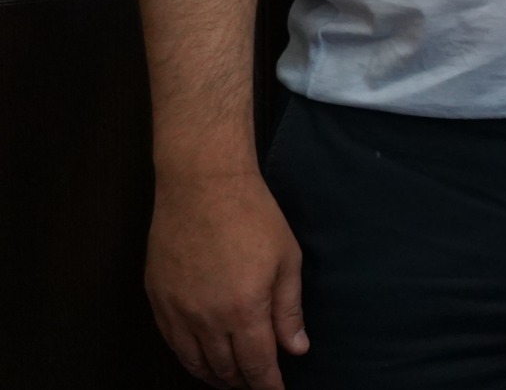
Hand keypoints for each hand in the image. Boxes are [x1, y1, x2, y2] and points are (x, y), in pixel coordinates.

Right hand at [144, 170, 307, 388]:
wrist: (202, 186)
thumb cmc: (253, 216)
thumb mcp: (287, 260)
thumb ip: (289, 310)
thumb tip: (297, 348)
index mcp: (244, 310)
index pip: (257, 364)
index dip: (268, 384)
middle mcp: (206, 319)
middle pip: (224, 368)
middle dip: (243, 381)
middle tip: (256, 383)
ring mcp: (177, 311)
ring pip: (194, 361)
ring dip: (214, 375)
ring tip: (230, 379)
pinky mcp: (157, 299)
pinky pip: (171, 342)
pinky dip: (188, 357)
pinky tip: (199, 357)